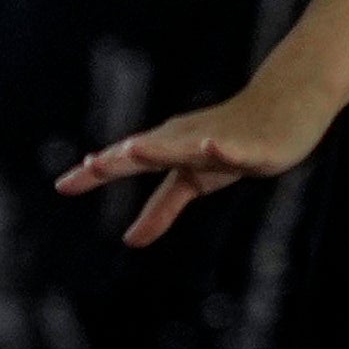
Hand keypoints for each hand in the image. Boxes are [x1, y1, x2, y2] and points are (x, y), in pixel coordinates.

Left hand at [53, 88, 325, 248]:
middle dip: (119, 158)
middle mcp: (185, 140)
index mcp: (168, 148)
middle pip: (147, 151)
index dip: (95, 174)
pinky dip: (221, 148)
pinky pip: (234, 148)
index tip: (62, 185)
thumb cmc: (231, 142)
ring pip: (185, 145)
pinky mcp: (249, 145)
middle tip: (90, 164)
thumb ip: (160, 210)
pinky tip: (210, 146)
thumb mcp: (193, 182)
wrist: (285, 107)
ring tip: (135, 148)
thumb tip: (129, 241)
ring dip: (160, 147)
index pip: (125, 162)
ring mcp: (217, 139)